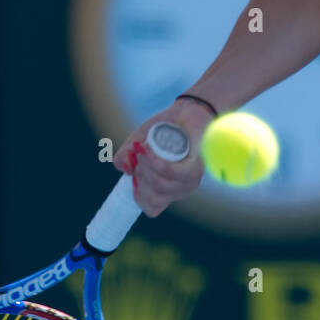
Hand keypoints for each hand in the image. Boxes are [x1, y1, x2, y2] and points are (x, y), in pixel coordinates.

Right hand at [112, 99, 213, 215]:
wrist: (186, 111)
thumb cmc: (162, 130)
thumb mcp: (136, 142)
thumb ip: (125, 156)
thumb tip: (124, 169)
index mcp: (166, 190)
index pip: (151, 208)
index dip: (138, 195)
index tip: (135, 172)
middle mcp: (179, 189)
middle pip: (152, 197)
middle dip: (139, 175)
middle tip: (139, 153)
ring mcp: (189, 180)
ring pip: (159, 185)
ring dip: (146, 166)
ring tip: (145, 147)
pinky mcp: (195, 167)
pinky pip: (173, 173)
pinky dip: (158, 163)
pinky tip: (150, 149)